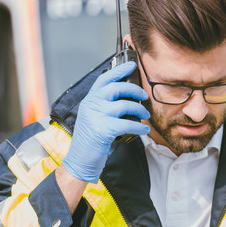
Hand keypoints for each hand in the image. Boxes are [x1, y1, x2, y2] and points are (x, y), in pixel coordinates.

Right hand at [62, 61, 150, 182]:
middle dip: (135, 90)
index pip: (104, 78)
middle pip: (117, 88)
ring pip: (125, 105)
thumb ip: (104, 105)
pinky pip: (128, 124)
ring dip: (140, 110)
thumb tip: (128, 97)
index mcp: (89, 100)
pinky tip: (144, 130)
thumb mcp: (93, 117)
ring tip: (145, 116)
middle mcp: (91, 104)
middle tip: (144, 96)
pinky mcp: (103, 130)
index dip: (119, 70)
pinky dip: (139, 127)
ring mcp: (96, 116)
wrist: (80, 161)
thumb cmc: (90, 140)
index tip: (132, 65)